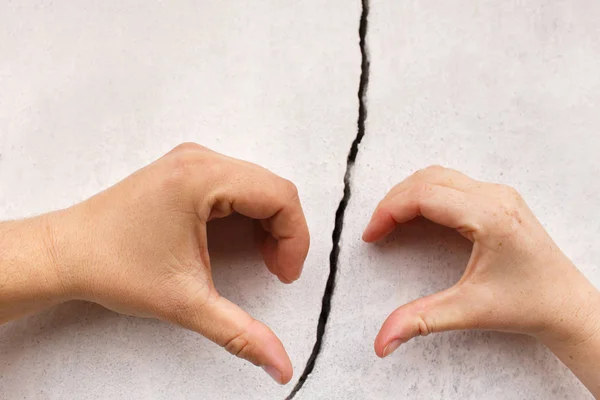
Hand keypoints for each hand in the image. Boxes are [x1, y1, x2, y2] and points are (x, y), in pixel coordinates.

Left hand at [34, 143, 308, 383]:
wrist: (65, 253)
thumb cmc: (114, 268)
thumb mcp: (185, 302)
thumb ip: (240, 333)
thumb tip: (280, 366)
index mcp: (202, 178)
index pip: (280, 195)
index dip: (295, 238)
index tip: (283, 273)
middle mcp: (200, 159)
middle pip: (272, 188)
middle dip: (284, 231)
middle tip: (275, 269)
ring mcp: (191, 161)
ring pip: (257, 184)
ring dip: (268, 221)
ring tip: (261, 257)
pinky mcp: (184, 170)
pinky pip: (236, 183)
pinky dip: (248, 212)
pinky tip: (239, 239)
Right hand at [362, 166, 599, 394]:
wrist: (565, 304)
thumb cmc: (527, 304)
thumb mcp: (469, 311)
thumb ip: (420, 321)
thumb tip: (382, 342)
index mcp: (489, 217)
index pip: (424, 196)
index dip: (388, 211)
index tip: (371, 235)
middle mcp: (495, 197)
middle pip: (427, 180)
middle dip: (394, 201)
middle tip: (376, 229)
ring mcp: (499, 194)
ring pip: (439, 177)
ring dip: (409, 195)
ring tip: (391, 222)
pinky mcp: (499, 199)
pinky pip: (452, 184)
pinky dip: (426, 195)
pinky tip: (417, 218)